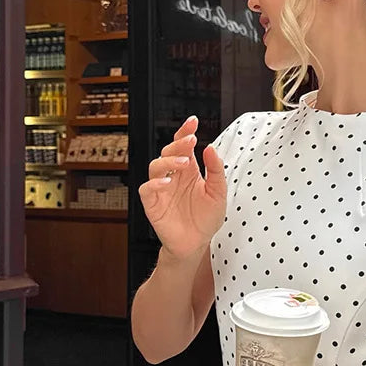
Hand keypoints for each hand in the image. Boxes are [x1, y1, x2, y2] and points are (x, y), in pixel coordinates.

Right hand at [139, 116, 226, 260]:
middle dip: (178, 143)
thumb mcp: (218, 193)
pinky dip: (155, 184)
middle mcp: (173, 177)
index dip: (185, 132)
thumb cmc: (206, 218)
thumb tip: (210, 148)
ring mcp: (162, 189)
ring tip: (183, 162)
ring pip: (155, 166)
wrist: (196, 243)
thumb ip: (216, 171)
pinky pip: (147, 189)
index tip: (193, 121)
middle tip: (190, 140)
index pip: (184, 147)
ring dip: (168, 161)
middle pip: (169, 152)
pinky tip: (167, 182)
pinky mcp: (153, 204)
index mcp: (188, 171)